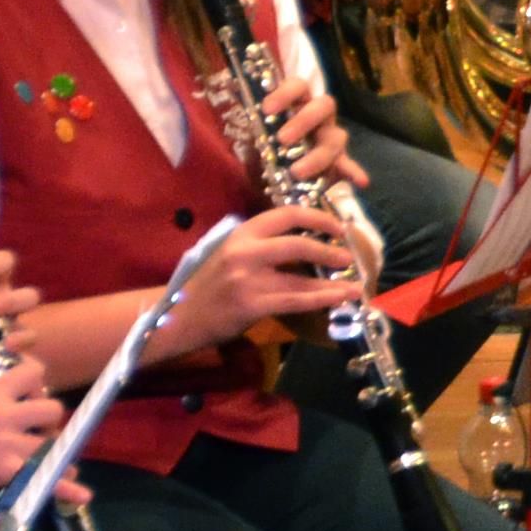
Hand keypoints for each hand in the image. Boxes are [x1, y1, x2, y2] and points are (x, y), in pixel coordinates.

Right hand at [0, 367, 65, 515]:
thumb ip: (6, 404)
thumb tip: (41, 401)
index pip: (34, 372)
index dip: (38, 384)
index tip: (32, 396)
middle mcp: (5, 416)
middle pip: (53, 408)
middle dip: (49, 421)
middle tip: (36, 433)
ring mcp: (8, 445)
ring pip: (56, 442)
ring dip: (57, 452)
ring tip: (50, 461)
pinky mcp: (9, 471)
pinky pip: (48, 478)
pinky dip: (67, 488)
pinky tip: (82, 495)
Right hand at [172, 206, 367, 356]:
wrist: (176, 316)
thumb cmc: (208, 284)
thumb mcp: (229, 252)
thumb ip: (261, 244)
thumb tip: (307, 242)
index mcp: (241, 233)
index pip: (286, 214)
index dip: (318, 218)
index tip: (338, 227)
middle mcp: (244, 251)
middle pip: (298, 243)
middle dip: (329, 250)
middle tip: (348, 257)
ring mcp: (246, 279)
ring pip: (300, 277)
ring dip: (332, 281)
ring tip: (354, 285)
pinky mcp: (251, 304)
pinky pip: (296, 300)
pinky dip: (323, 299)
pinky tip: (340, 298)